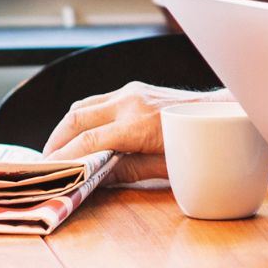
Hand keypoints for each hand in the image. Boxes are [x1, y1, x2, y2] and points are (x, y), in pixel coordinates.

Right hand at [41, 82, 231, 183]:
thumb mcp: (163, 167)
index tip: (48, 170)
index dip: (65, 157)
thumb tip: (96, 179)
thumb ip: (127, 171)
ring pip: (84, 105)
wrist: (222, 114)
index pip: (88, 141)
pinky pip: (99, 100)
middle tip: (45, 162)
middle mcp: (130, 101)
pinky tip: (82, 133)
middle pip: (77, 118)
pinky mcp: (136, 88)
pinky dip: (84, 116)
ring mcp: (133, 91)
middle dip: (56, 140)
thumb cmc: (199, 145)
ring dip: (67, 126)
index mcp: (137, 124)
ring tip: (58, 149)